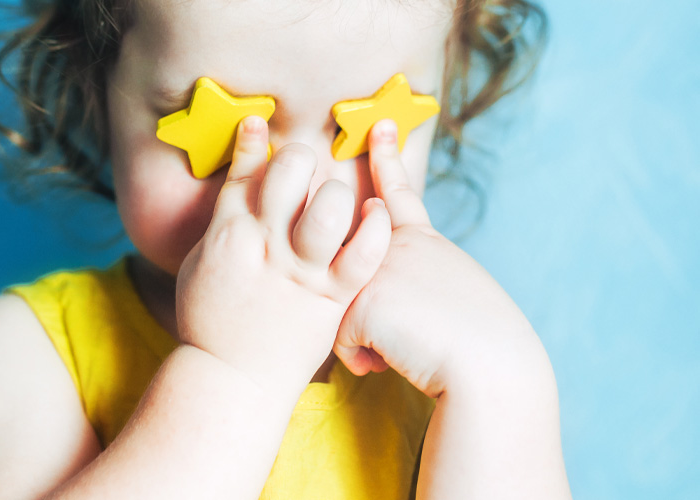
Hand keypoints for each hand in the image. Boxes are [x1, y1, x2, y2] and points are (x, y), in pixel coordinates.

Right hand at [176, 115, 391, 396]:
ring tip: (336, 197)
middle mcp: (264, 244)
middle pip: (291, 172)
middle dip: (299, 158)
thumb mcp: (200, 264)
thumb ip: (222, 223)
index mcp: (227, 232)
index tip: (261, 123)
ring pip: (329, 205)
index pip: (244, 169)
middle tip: (304, 170)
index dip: (255, 139)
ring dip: (336, 189)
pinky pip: (363, 253)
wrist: (231, 379)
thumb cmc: (212, 321)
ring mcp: (300, 270)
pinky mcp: (331, 297)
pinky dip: (375, 227)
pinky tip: (376, 213)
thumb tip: (238, 189)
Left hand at [334, 120, 540, 397]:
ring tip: (402, 350)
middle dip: (366, 305)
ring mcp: (375, 269)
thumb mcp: (452, 290)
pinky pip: (340, 338)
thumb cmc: (479, 341)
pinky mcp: (360, 301)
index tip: (380, 126)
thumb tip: (383, 298)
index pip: (400, 195)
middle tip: (404, 323)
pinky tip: (390, 362)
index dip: (387, 160)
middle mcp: (396, 246)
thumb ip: (413, 278)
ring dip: (366, 337)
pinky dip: (363, 359)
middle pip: (353, 266)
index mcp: (425, 242)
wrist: (491, 367)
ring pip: (341, 306)